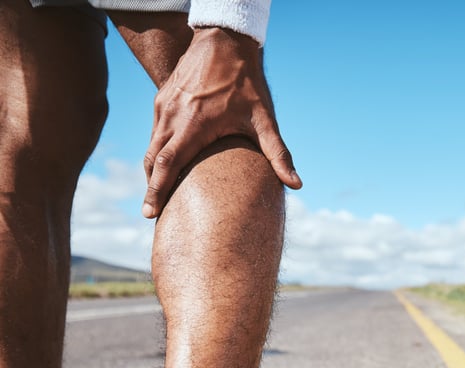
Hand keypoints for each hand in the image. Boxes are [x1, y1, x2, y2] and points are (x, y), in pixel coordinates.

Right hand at [142, 26, 300, 217]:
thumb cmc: (247, 82)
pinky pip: (154, 131)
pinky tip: (163, 164)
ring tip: (157, 193)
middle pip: (152, 160)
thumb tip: (297, 184)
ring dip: (152, 171)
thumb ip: (279, 155)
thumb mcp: (264, 120)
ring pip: (151, 146)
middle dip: (151, 188)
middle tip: (151, 213)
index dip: (157, 191)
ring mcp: (164, 106)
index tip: (150, 213)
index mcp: (193, 125)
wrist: (225, 40)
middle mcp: (172, 116)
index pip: (167, 165)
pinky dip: (155, 151)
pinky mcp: (162, 99)